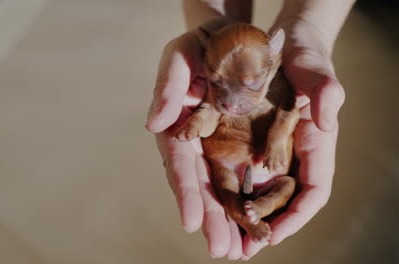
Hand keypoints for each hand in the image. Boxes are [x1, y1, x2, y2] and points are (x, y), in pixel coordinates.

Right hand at [146, 29, 249, 259]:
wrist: (227, 38)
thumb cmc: (199, 45)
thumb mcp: (180, 56)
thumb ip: (168, 87)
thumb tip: (154, 124)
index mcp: (177, 125)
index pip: (179, 163)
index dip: (185, 192)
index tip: (192, 222)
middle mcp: (195, 142)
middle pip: (201, 184)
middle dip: (211, 218)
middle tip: (221, 250)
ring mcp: (216, 146)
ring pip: (222, 187)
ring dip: (231, 219)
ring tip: (240, 250)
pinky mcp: (238, 144)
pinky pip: (244, 174)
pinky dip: (250, 200)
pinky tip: (257, 223)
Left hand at [242, 19, 345, 257]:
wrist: (282, 44)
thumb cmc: (303, 55)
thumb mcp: (314, 68)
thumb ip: (325, 91)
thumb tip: (327, 122)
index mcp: (316, 143)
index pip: (315, 190)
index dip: (297, 216)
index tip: (274, 235)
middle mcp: (295, 153)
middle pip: (285, 200)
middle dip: (265, 226)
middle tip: (241, 250)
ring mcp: (273, 150)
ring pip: (262, 193)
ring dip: (245, 218)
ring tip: (226, 242)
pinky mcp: (251, 142)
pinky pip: (242, 173)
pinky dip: (232, 193)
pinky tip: (215, 207)